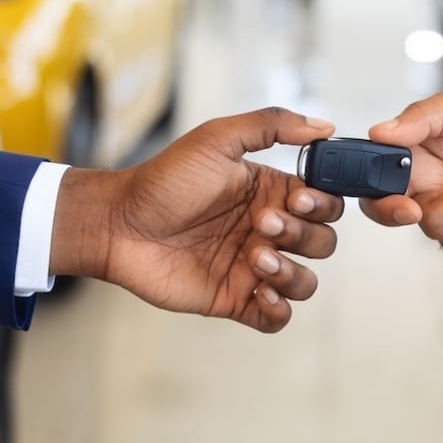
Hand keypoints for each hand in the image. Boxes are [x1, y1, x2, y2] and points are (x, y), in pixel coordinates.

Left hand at [51, 108, 343, 332]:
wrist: (118, 224)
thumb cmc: (163, 179)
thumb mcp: (218, 138)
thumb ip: (272, 125)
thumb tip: (324, 126)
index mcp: (270, 192)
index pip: (324, 203)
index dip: (321, 205)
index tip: (297, 200)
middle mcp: (267, 230)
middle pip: (321, 242)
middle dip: (301, 236)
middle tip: (260, 225)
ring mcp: (253, 267)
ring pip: (305, 282)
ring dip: (292, 274)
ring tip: (256, 259)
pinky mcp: (234, 298)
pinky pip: (276, 317)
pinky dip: (279, 310)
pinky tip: (261, 293)